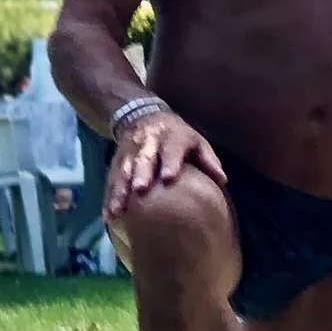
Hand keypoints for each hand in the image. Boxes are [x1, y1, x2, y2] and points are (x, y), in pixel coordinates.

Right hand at [106, 111, 224, 214]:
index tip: (168, 178)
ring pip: (124, 169)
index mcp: (172, 136)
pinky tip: (109, 214)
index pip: (171, 148)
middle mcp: (149, 142)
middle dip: (141, 173)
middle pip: (144, 157)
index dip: (170, 161)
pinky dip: (109, 196)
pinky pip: (112, 178)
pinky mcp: (117, 161)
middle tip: (140, 190)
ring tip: (118, 209)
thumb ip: (208, 159)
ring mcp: (130, 151)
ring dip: (120, 189)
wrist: (143, 116)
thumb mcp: (196, 141)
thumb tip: (222, 180)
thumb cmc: (178, 136)